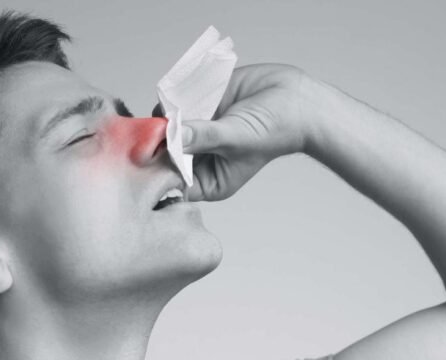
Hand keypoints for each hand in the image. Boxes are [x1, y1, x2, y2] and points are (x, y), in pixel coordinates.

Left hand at [161, 63, 315, 201]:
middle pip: (164, 152)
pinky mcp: (198, 105)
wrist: (295, 99)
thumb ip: (204, 137)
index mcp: (208, 180)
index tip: (151, 150)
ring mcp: (196, 130)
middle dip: (158, 139)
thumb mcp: (236, 139)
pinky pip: (176, 102)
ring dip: (164, 114)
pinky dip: (173, 97)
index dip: (158, 168)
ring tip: (174, 105)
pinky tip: (178, 92)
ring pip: (166, 125)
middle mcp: (198, 157)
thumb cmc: (274, 130)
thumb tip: (173, 134)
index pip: (173, 179)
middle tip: (156, 124)